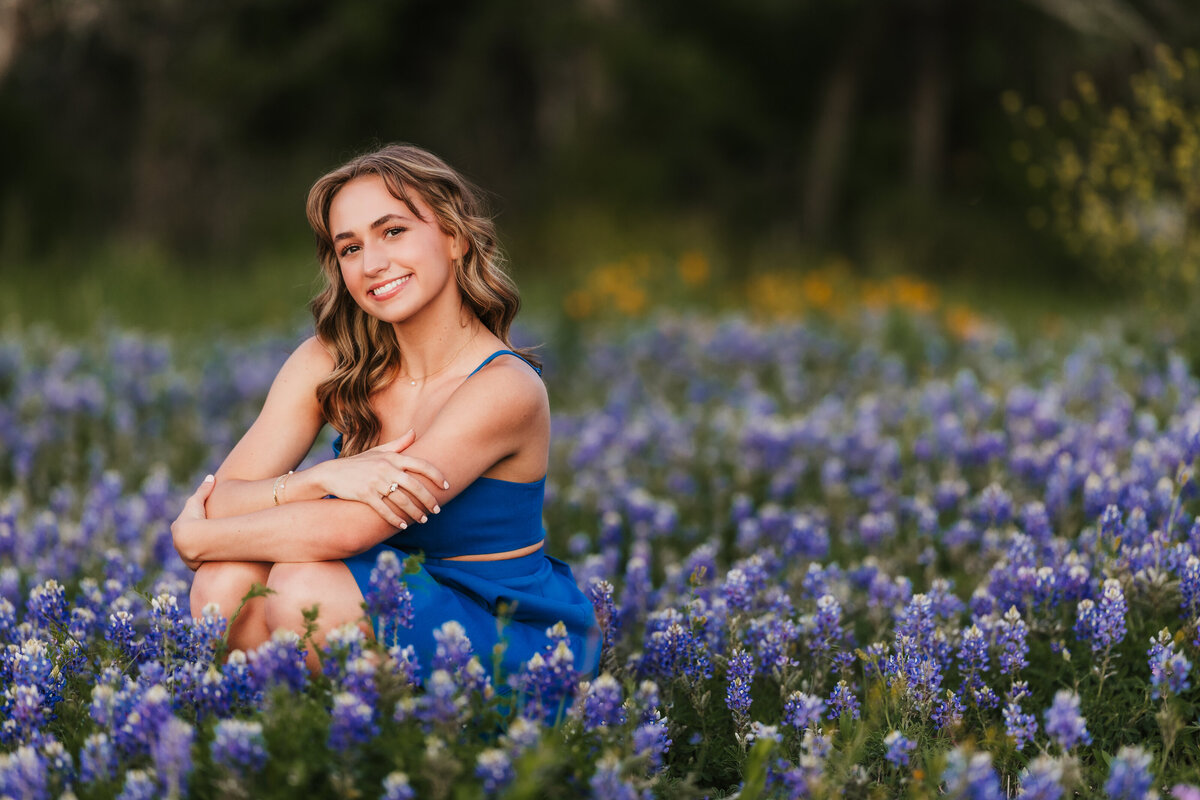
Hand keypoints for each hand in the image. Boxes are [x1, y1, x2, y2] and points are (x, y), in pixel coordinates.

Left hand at [172, 474, 214, 570]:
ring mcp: (184, 555)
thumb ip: (204, 489)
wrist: (192, 540)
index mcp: (177, 528)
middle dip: (194, 539)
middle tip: (204, 537)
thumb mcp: (198, 501)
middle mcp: (177, 542)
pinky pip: (200, 562)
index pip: (183, 524)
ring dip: (200, 551)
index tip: (200, 522)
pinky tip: (214, 559)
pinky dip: (206, 560)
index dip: (193, 522)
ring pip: (192, 552)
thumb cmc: (194, 518)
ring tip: (211, 550)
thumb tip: (210, 476)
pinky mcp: (193, 564)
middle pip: (186, 540)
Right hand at [317, 429, 449, 530]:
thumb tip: (415, 432)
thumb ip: (398, 444)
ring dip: (415, 513)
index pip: (421, 465)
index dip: (436, 476)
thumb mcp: (378, 451)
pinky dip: (395, 519)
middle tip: (436, 510)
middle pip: (415, 486)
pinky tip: (403, 526)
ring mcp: (375, 482)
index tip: (446, 486)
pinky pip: (384, 510)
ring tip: (423, 520)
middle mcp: (386, 468)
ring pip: (402, 501)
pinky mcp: (364, 495)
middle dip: (428, 500)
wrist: (331, 473)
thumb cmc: (359, 463)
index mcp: (392, 457)